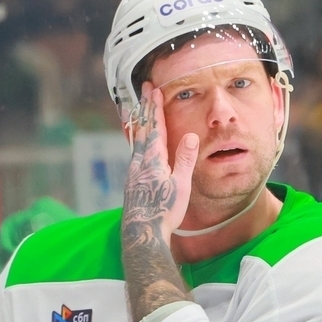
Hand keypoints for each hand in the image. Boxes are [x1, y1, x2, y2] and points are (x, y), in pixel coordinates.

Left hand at [123, 82, 198, 243]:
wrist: (142, 232)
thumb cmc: (164, 210)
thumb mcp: (180, 185)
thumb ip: (184, 159)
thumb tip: (190, 135)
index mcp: (153, 160)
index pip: (154, 127)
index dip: (154, 107)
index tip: (154, 89)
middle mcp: (139, 162)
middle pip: (142, 129)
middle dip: (144, 108)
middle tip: (144, 90)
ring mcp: (133, 171)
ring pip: (135, 140)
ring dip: (138, 122)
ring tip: (137, 110)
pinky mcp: (131, 181)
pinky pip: (133, 152)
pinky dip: (135, 140)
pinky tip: (136, 144)